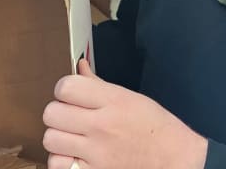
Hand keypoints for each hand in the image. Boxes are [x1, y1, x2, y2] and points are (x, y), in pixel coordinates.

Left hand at [43, 59, 207, 168]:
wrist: (174, 159)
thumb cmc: (155, 127)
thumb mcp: (130, 98)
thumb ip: (98, 84)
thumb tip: (80, 66)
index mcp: (113, 101)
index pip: (66, 87)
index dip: (63, 89)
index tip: (70, 95)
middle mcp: (102, 125)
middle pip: (52, 113)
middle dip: (58, 113)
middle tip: (70, 117)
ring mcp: (96, 153)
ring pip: (50, 139)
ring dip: (58, 138)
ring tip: (71, 138)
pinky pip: (58, 164)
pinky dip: (62, 161)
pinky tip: (74, 156)